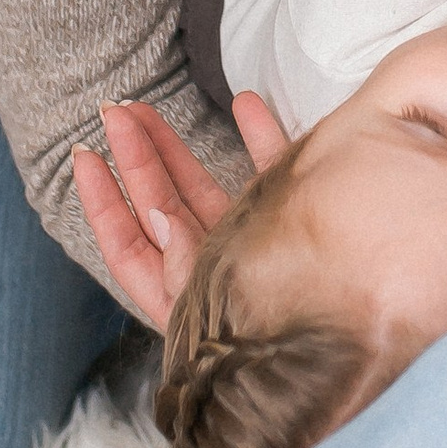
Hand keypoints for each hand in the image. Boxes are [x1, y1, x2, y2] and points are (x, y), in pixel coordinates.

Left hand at [72, 91, 288, 331]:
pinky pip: (267, 175)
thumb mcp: (216, 308)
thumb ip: (184, 267)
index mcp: (183, 295)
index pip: (129, 246)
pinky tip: (247, 103)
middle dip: (135, 160)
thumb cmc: (274, 344)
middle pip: (159, 209)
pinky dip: (257, 138)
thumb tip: (156, 217)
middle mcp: (208, 267)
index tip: (85, 155)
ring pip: (199, 190)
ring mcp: (246, 242)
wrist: (360, 338)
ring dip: (174, 149)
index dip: (104, 203)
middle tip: (116, 111)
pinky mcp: (287, 221)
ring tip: (148, 107)